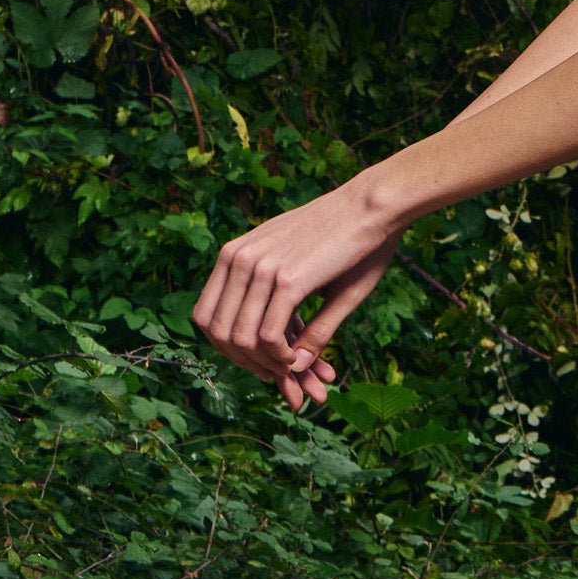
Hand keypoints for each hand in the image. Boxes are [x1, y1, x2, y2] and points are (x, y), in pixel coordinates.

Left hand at [192, 178, 403, 410]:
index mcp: (235, 254)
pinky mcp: (288, 280)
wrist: (372, 206)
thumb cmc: (347, 239)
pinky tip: (298, 359)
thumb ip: (288, 316)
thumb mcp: (305, 277)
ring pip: (241, 338)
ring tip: (290, 367)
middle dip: (243, 362)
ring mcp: (261, 268)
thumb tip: (291, 363)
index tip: (256, 360)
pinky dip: (280, 357)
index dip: (225, 347)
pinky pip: (268, 335)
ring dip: (264, 363)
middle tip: (274, 372)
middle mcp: (239, 258)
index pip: (205, 315)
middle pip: (216, 331)